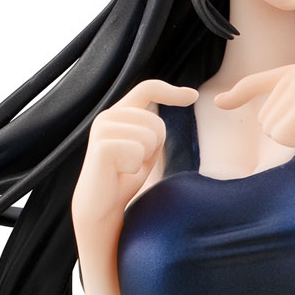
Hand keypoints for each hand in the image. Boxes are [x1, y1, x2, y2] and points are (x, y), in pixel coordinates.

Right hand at [72, 80, 197, 240]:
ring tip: (127, 167)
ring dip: (144, 157)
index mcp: (118, 113)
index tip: (193, 96)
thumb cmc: (125, 176)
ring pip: (149, 136)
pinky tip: (120, 173)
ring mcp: (101, 130)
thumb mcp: (144, 146)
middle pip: (156, 121)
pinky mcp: (102, 147)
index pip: (148, 88)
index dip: (172, 91)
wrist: (100, 207)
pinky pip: (138, 151)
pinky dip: (135, 167)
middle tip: (135, 162)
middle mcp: (107, 116)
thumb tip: (181, 103)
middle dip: (155, 145)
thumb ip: (153, 126)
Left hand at [214, 63, 294, 153]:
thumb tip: (264, 118)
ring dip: (290, 136)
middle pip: (263, 116)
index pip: (256, 82)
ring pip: (269, 128)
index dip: (236, 94)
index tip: (219, 103)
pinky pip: (281, 136)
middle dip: (283, 129)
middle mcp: (293, 77)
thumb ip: (290, 102)